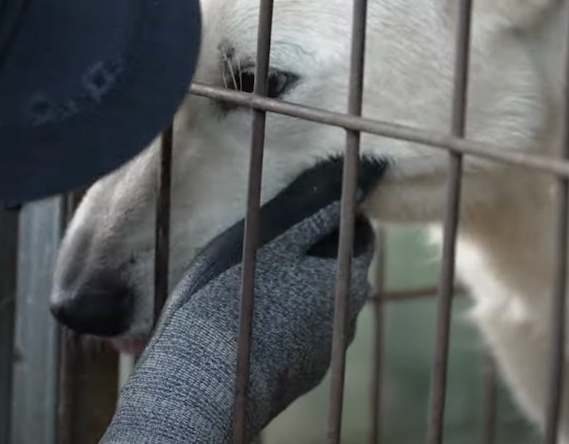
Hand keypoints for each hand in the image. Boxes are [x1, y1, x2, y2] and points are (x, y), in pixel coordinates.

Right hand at [99, 157, 383, 443]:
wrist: (208, 378)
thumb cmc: (235, 298)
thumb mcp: (271, 243)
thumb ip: (314, 216)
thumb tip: (347, 190)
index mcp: (346, 279)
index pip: (361, 237)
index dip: (343, 216)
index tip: (320, 205)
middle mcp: (347, 317)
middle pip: (346, 272)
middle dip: (327, 252)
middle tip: (289, 237)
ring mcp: (327, 350)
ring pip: (327, 306)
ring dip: (310, 288)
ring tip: (271, 277)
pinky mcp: (305, 372)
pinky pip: (308, 335)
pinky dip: (295, 319)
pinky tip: (263, 316)